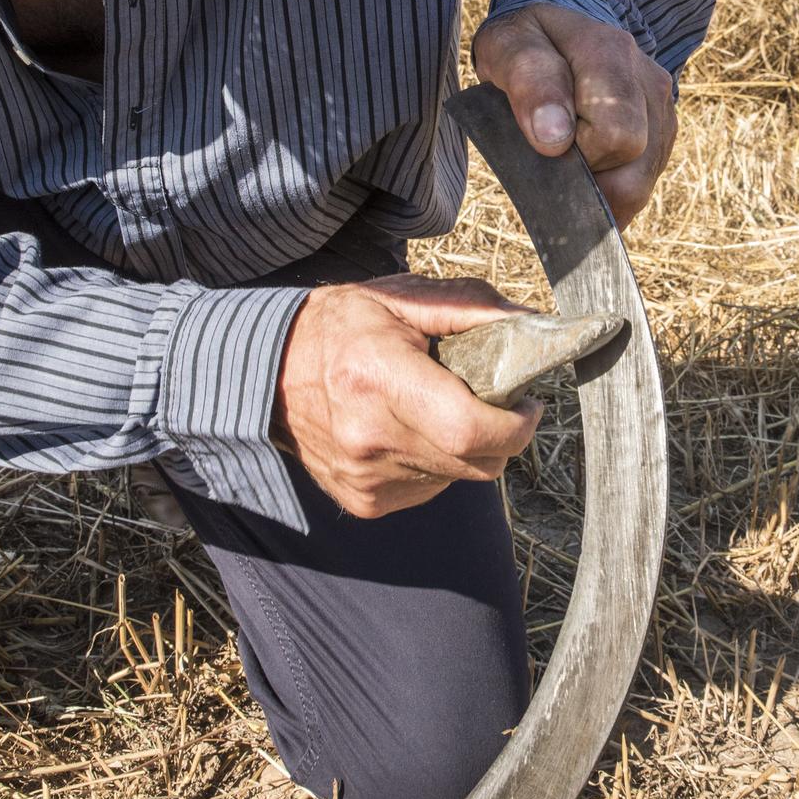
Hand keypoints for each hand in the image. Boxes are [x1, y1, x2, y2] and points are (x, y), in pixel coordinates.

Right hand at [275, 274, 543, 517]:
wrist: (264, 371)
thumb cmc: (338, 326)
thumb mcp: (401, 298)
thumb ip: (471, 308)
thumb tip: (534, 324)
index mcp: (380, 379)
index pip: (470, 429)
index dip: (515, 425)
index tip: (528, 404)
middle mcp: (370, 438)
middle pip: (476, 461)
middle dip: (502, 435)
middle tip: (494, 399)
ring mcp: (365, 477)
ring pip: (459, 478)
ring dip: (467, 449)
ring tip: (441, 408)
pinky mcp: (364, 501)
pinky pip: (430, 489)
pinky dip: (437, 464)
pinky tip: (413, 431)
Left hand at [471, 2, 676, 227]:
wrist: (551, 36)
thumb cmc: (522, 44)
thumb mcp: (505, 46)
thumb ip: (529, 81)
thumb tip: (555, 139)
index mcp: (611, 52)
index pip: (615, 134)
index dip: (574, 155)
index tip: (542, 140)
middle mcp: (648, 80)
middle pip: (630, 169)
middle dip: (583, 173)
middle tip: (552, 146)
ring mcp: (662, 110)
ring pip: (637, 187)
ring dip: (594, 185)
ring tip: (567, 151)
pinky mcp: (663, 135)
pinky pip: (638, 187)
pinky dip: (604, 187)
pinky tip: (583, 160)